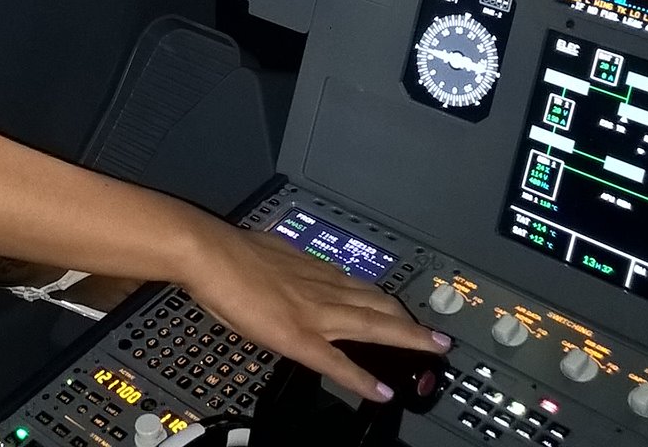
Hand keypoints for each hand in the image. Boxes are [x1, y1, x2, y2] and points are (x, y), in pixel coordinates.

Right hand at [175, 225, 450, 403]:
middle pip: (380, 306)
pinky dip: (362, 379)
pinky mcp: (299, 336)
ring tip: (433, 352)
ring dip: (408, 340)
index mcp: (316, 270)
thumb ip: (291, 269)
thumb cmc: (231, 253)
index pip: (363, 288)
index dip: (389, 303)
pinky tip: (381, 392)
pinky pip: (338, 363)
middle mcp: (325, 288)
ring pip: (374, 326)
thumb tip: (291, 274)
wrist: (212, 254)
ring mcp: (316, 313)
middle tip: (435, 338)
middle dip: (411, 323)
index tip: (406, 312)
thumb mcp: (273, 254)